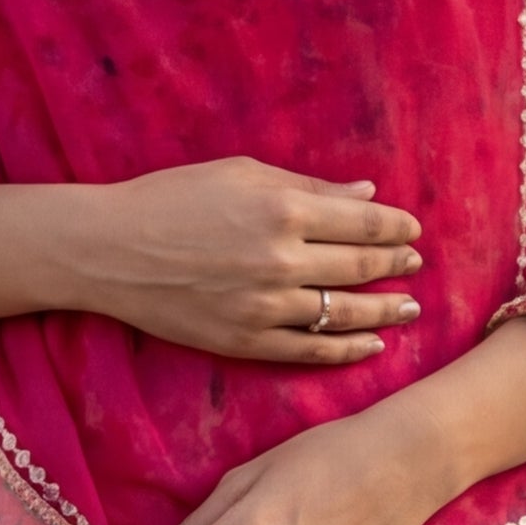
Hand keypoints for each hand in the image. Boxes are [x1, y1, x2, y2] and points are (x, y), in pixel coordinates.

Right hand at [66, 157, 420, 364]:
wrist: (110, 251)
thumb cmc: (171, 199)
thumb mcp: (241, 175)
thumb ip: (308, 187)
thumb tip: (365, 196)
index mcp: (283, 210)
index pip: (363, 222)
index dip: (396, 228)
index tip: (412, 231)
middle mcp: (281, 260)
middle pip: (360, 266)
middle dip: (396, 265)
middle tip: (415, 266)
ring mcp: (265, 306)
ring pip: (344, 312)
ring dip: (384, 311)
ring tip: (409, 308)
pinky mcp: (246, 341)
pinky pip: (310, 349)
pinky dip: (347, 349)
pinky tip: (371, 345)